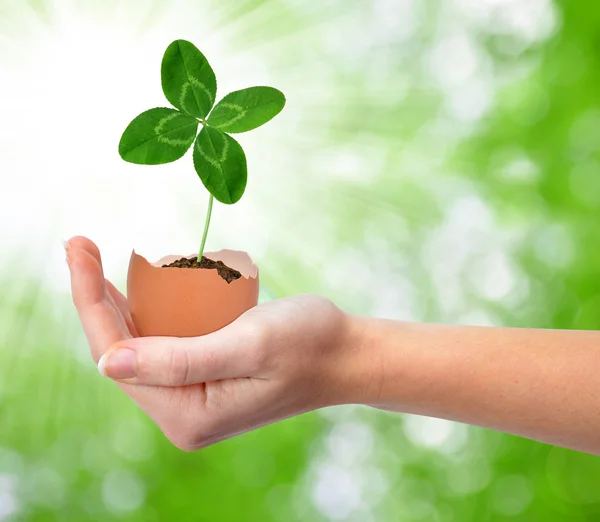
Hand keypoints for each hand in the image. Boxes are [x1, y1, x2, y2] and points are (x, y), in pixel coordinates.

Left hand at [66, 236, 372, 449]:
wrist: (347, 354)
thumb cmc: (309, 342)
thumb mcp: (250, 344)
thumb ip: (180, 359)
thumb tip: (106, 362)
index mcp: (187, 415)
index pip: (117, 355)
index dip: (90, 300)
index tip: (77, 248)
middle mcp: (182, 416)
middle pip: (120, 351)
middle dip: (95, 298)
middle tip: (80, 244)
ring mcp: (192, 400)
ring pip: (137, 347)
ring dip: (117, 303)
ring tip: (99, 259)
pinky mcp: (204, 382)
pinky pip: (161, 345)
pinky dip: (147, 313)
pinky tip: (139, 283)